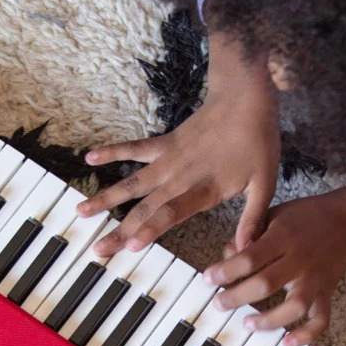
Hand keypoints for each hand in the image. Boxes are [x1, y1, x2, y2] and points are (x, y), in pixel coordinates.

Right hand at [77, 33, 281, 256]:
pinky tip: (89, 159)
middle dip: (120, 230)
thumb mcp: (265, 183)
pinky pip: (133, 149)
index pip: (170, 213)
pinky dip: (111, 152)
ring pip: (131, 183)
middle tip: (98, 249)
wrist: (244, 96)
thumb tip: (245, 249)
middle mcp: (179, 176)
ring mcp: (168, 159)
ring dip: (105, 198)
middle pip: (144, 207)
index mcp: (204, 189)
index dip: (150, 230)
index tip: (130, 247)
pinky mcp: (165, 144)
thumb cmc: (257, 141)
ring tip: (80, 211)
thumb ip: (252, 218)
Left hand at [203, 191, 345, 345]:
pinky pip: (321, 319)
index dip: (226, 270)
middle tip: (219, 304)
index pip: (250, 257)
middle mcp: (300, 260)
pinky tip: (287, 343)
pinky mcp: (327, 292)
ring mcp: (315, 279)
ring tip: (248, 323)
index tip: (208, 278)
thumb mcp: (275, 214)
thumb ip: (251, 233)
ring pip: (294, 306)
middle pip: (266, 283)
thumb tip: (227, 256)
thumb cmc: (307, 216)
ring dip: (269, 319)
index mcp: (284, 236)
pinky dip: (307, 335)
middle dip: (237, 297)